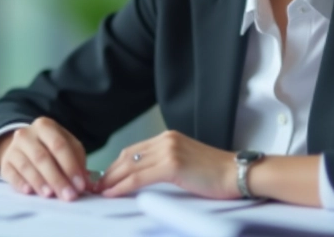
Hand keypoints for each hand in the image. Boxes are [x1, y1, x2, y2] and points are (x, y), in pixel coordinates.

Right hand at [0, 116, 88, 200]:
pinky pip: (11, 174)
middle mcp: (27, 134)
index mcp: (45, 126)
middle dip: (57, 178)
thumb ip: (77, 162)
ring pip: (26, 166)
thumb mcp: (67, 147)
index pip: (59, 145)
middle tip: (68, 195)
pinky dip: (20, 183)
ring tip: (50, 195)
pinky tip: (29, 191)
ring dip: (40, 182)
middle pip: (43, 157)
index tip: (80, 185)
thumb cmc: (51, 148)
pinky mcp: (5, 163)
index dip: (71, 166)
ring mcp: (13, 148)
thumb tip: (85, 183)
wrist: (24, 147)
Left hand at [97, 130, 239, 198]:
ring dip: (111, 181)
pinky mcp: (173, 164)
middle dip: (108, 173)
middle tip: (95, 188)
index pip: (133, 151)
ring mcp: (169, 150)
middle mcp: (166, 140)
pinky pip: (139, 177)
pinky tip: (112, 194)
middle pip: (127, 157)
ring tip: (99, 193)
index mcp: (169, 138)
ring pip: (130, 167)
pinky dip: (122, 186)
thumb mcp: (187, 163)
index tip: (103, 180)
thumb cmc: (217, 175)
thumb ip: (165, 165)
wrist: (238, 174)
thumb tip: (143, 179)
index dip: (115, 166)